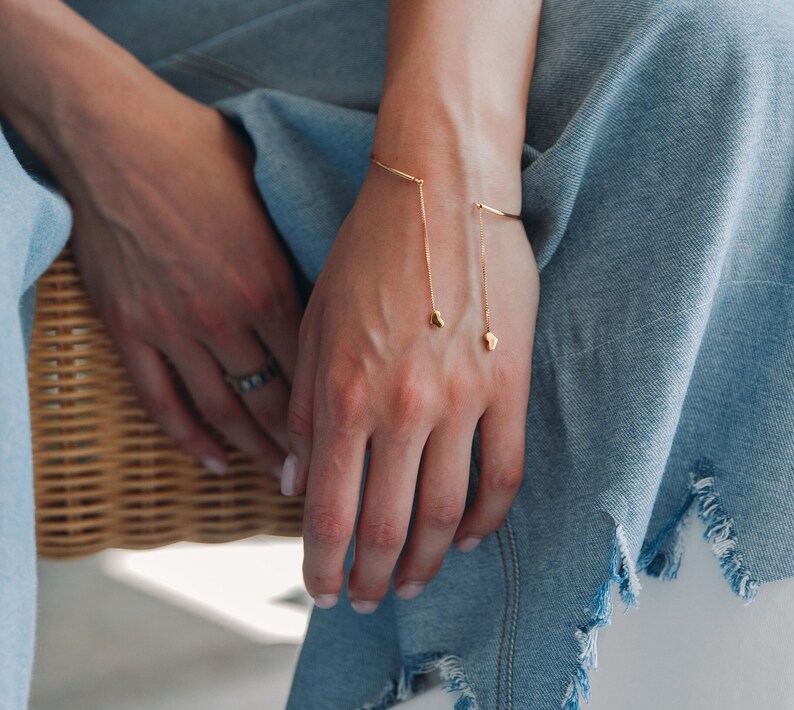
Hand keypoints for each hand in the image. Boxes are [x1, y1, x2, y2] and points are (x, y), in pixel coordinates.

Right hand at [61, 81, 302, 474]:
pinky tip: (211, 463)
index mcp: (270, 287)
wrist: (115, 138)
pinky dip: (187, 439)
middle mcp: (225, 319)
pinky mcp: (130, 331)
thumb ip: (293, 263)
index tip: (349, 435)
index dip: (332, 412)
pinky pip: (160, 402)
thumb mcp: (268, 205)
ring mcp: (174, 330)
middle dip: (299, 445)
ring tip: (275, 477)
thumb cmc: (199, 157)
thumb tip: (328, 305)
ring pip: (222, 412)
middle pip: (273, 402)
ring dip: (252, 451)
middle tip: (319, 472)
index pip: (312, 371)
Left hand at [285, 158, 538, 610]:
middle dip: (373, 578)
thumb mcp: (315, 326)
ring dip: (425, 560)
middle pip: (388, 527)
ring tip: (411, 581)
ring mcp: (463, 399)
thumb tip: (296, 484)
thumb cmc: (369, 254)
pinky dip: (486, 519)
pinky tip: (466, 537)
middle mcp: (403, 407)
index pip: (330, 512)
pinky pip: (505, 474)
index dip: (324, 566)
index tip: (322, 591)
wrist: (441, 193)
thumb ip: (305, 411)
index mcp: (344, 393)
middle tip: (368, 599)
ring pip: (446, 513)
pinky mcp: (509, 384)